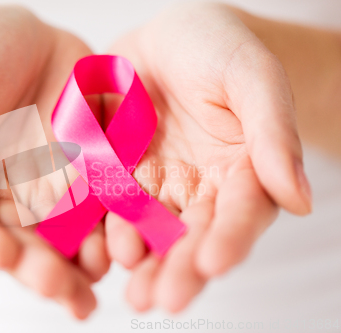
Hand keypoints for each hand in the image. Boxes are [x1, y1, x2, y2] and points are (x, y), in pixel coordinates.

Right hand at [0, 6, 108, 318]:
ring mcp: (55, 188)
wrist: (29, 38)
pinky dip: (115, 224)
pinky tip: (125, 242)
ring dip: (82, 260)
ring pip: (67, 234)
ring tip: (95, 276)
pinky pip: (105, 203)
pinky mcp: (93, 174)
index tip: (3, 254)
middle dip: (40, 268)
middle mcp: (10, 196)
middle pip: (23, 241)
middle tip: (59, 289)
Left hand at [104, 3, 311, 311]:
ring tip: (132, 290)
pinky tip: (96, 249)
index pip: (240, 213)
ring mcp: (156, 182)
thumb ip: (272, 133)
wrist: (171, 36)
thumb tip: (300, 200)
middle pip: (192, 235)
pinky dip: (104, 226)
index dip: (229, 240)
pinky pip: (109, 202)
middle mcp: (199, 187)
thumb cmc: (221, 48)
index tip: (213, 264)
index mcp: (241, 171)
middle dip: (179, 268)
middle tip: (164, 299)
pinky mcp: (118, 171)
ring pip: (150, 228)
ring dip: (141, 260)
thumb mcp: (252, 77)